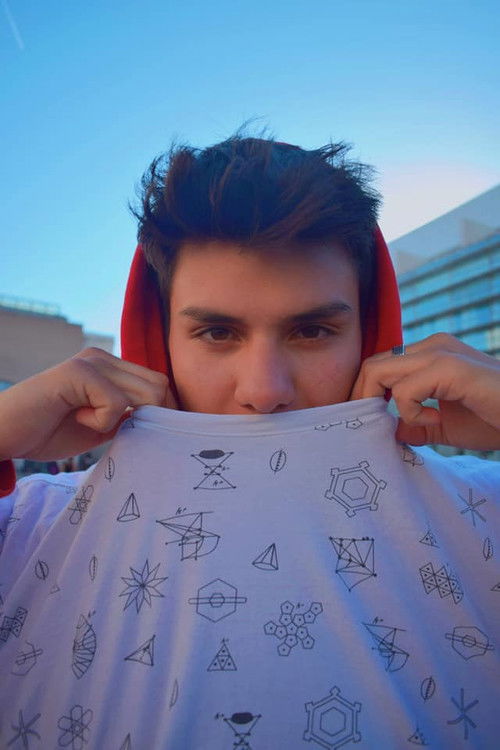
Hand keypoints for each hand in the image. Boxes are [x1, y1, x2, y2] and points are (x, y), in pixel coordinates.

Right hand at [0, 348, 175, 461]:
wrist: (3, 434)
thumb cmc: (46, 431)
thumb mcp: (99, 426)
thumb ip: (127, 418)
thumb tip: (162, 419)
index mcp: (110, 367)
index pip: (159, 383)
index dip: (162, 412)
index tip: (146, 434)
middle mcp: (104, 357)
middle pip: (159, 386)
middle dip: (149, 417)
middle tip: (117, 431)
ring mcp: (91, 361)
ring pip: (146, 393)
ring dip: (124, 419)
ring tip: (89, 422)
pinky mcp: (79, 371)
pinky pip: (117, 403)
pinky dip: (101, 422)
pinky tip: (75, 417)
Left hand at [350, 333, 499, 449]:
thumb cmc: (495, 420)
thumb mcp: (446, 426)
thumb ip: (417, 425)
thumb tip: (390, 430)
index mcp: (430, 353)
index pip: (380, 365)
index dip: (365, 393)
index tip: (368, 422)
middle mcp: (432, 345)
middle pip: (372, 364)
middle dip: (362, 398)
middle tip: (374, 426)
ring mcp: (441, 353)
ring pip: (380, 371)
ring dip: (383, 405)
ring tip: (412, 423)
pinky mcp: (450, 368)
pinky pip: (405, 390)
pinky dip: (410, 412)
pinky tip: (435, 420)